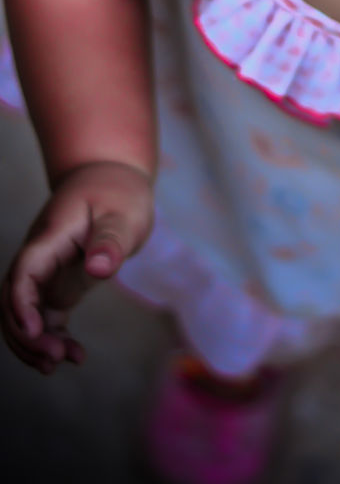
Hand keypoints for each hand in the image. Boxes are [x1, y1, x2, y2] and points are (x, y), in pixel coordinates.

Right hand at [0, 160, 153, 374]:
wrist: (111, 179)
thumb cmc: (118, 193)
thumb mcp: (123, 213)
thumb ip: (111, 241)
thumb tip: (100, 268)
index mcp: (51, 236)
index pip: (25, 271)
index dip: (23, 303)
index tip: (36, 331)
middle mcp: (40, 256)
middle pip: (14, 299)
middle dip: (26, 334)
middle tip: (55, 359)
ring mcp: (45, 271)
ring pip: (23, 312)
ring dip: (35, 342)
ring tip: (65, 362)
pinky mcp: (56, 283)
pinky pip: (42, 315)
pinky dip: (51, 337)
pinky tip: (72, 354)